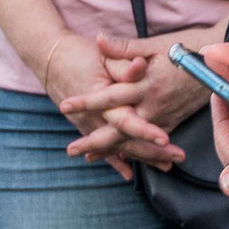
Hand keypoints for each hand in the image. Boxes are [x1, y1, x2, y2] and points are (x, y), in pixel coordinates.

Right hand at [37, 30, 153, 178]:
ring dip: (143, 157)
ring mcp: (90, 125)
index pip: (126, 121)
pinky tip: (129, 174)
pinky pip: (105, 149)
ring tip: (167, 165)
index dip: (146, 130)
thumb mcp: (104, 56)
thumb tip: (141, 65)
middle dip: (153, 152)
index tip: (165, 140)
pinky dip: (117, 162)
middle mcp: (95, 117)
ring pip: (119, 148)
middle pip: (126, 141)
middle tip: (177, 158)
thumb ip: (123, 64)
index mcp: (101, 99)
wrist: (51, 59)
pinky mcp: (88, 127)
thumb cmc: (80, 54)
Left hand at [59, 34, 211, 165]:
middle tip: (71, 150)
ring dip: (110, 150)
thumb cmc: (190, 48)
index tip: (65, 105)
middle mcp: (153, 106)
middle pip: (118, 129)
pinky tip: (123, 156)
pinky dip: (135, 151)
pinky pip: (150, 142)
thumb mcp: (156, 44)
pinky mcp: (174, 122)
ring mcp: (164, 117)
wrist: (226, 63)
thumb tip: (98, 40)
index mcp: (146, 85)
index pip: (110, 96)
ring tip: (90, 157)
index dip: (86, 101)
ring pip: (133, 140)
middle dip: (94, 141)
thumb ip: (125, 48)